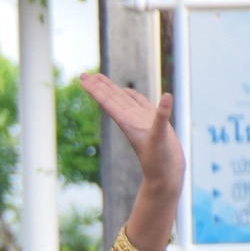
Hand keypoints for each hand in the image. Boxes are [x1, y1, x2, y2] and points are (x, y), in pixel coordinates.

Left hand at [78, 72, 182, 193]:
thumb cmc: (159, 160)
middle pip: (111, 98)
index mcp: (128, 122)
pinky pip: (140, 104)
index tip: (82, 79)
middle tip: (82, 74)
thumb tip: (167, 95)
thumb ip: (162, 117)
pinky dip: (132, 95)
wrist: (165, 176)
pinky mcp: (152, 123)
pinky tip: (126, 91)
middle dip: (97, 86)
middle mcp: (131, 120)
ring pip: (123, 100)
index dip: (95, 90)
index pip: (108, 102)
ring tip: (98, 78)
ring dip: (110, 89)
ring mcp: (141, 121)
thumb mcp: (160, 137)